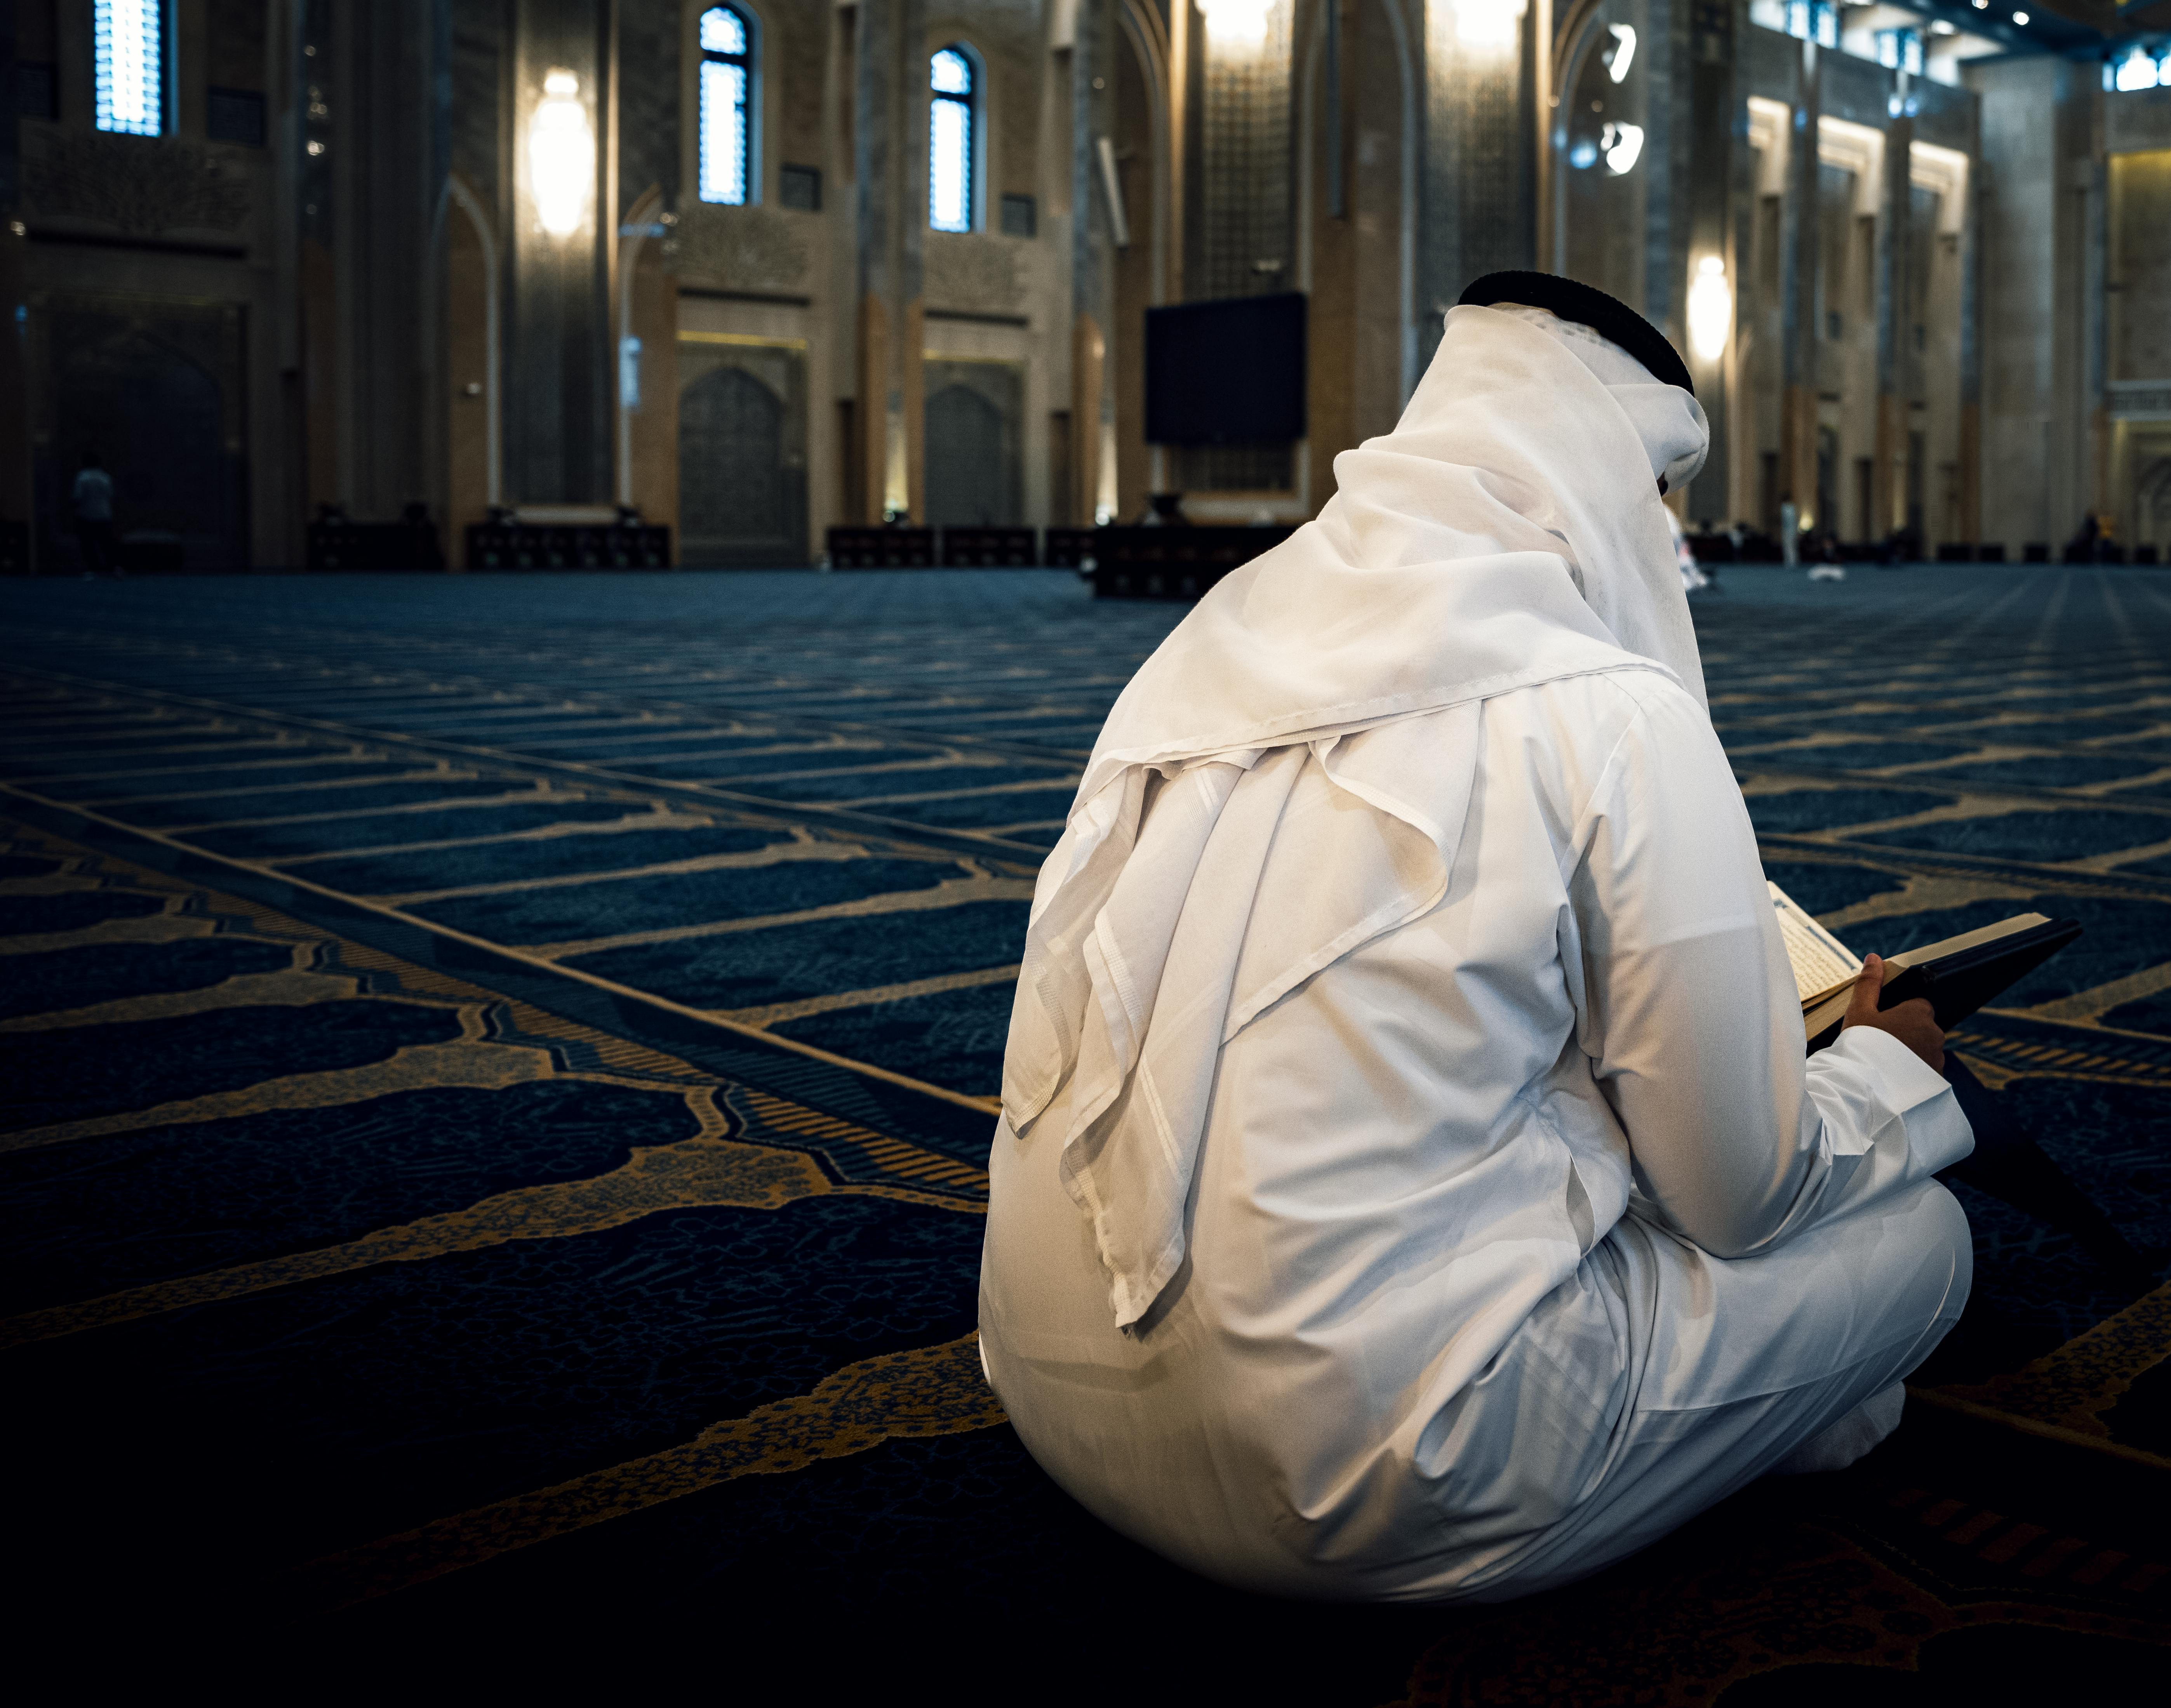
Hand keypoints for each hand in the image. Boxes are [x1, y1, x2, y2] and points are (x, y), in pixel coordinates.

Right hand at [1841, 953, 1943, 1072]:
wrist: (1864, 1086)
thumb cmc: (1860, 1045)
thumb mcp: (1859, 1010)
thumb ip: (1869, 983)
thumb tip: (1874, 957)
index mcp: (1919, 1013)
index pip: (1917, 1005)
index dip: (1899, 1013)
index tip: (1882, 1024)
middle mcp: (1935, 1033)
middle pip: (1922, 1027)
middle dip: (1907, 1033)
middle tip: (1881, 1044)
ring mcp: (1938, 1058)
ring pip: (1925, 1049)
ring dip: (1912, 1053)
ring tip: (1886, 1063)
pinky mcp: (1936, 1079)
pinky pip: (1927, 1070)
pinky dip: (1915, 1072)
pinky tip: (1895, 1077)